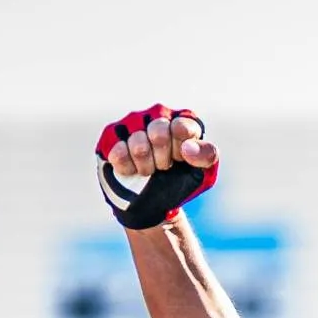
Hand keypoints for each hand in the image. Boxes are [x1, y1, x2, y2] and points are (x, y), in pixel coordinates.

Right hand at [95, 103, 216, 229]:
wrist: (156, 202)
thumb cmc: (181, 181)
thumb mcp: (204, 171)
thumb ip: (206, 155)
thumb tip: (187, 149)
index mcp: (180, 119)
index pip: (182, 128)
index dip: (180, 150)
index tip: (181, 159)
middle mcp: (155, 115)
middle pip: (159, 133)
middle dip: (163, 160)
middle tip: (164, 166)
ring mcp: (131, 124)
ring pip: (138, 145)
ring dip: (146, 167)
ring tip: (149, 170)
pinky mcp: (111, 139)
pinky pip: (118, 153)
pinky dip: (128, 169)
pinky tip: (133, 170)